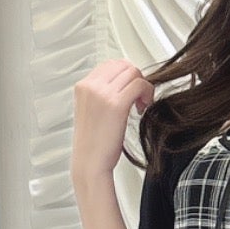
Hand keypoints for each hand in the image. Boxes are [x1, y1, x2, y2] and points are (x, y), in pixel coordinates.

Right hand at [71, 58, 154, 192]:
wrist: (90, 163)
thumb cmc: (92, 144)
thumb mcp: (91, 111)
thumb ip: (101, 94)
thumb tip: (122, 84)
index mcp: (82, 86)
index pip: (110, 64)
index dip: (125, 75)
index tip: (130, 90)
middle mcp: (91, 86)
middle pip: (123, 65)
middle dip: (135, 79)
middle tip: (138, 98)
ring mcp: (102, 93)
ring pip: (133, 72)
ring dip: (143, 86)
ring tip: (141, 105)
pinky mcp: (116, 104)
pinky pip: (140, 85)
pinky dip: (147, 93)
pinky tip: (142, 109)